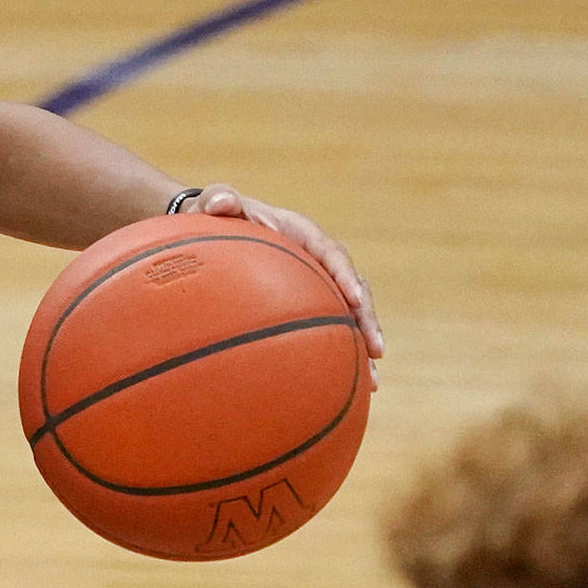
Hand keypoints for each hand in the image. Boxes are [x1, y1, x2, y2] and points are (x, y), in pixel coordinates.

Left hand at [179, 185, 384, 381]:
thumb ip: (218, 199)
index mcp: (301, 233)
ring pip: (348, 314)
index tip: (356, 300)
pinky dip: (340, 354)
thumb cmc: (215, 215)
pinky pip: (329, 327)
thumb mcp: (214, 203)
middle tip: (375, 349)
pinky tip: (350, 389)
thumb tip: (223, 202)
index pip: (331, 253)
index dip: (346, 276)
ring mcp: (316, 282)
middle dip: (367, 319)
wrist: (212, 226)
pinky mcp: (308, 302)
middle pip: (353, 289)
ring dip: (361, 344)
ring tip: (374, 382)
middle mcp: (317, 259)